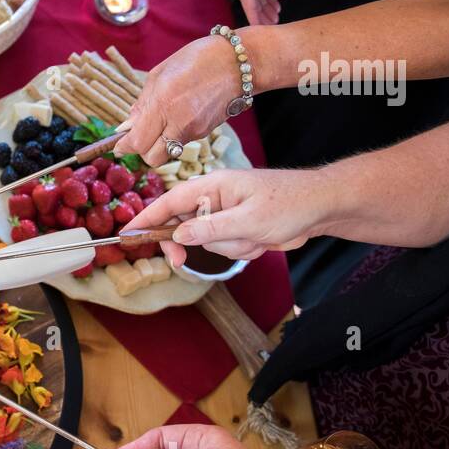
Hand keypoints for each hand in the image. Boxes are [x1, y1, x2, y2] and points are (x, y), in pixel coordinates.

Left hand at [113, 35, 246, 165]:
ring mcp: (194, 130)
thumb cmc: (197, 60)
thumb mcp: (160, 74)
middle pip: (152, 158)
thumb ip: (142, 103)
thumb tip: (127, 126)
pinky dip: (175, 135)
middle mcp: (178, 122)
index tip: (119, 145)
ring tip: (162, 121)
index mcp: (163, 104)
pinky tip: (180, 116)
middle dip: (142, 151)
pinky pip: (182, 142)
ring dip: (159, 144)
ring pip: (168, 152)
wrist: (239, 62)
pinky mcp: (206, 132)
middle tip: (141, 135)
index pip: (137, 142)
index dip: (125, 146)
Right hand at [124, 167, 330, 265]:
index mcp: (212, 186)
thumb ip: (209, 229)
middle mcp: (214, 198)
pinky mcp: (236, 227)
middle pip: (182, 225)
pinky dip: (241, 249)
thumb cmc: (288, 205)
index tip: (127, 234)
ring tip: (254, 238)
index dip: (146, 218)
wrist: (320, 208)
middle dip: (190, 244)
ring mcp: (225, 213)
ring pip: (207, 241)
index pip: (169, 202)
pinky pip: (225, 246)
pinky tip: (260, 241)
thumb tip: (177, 236)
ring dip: (229, 247)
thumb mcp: (248, 220)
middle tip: (182, 262)